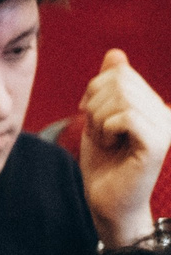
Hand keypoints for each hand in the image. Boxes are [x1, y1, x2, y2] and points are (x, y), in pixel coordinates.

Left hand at [76, 48, 170, 243]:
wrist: (107, 201)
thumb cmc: (104, 162)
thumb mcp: (100, 117)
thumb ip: (109, 86)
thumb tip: (116, 53)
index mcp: (155, 104)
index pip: (120, 73)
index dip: (94, 90)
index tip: (91, 115)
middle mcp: (167, 112)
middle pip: (120, 81)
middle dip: (95, 104)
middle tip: (98, 130)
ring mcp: (166, 126)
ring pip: (122, 98)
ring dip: (99, 119)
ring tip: (106, 139)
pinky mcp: (158, 143)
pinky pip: (126, 117)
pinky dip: (106, 129)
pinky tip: (110, 145)